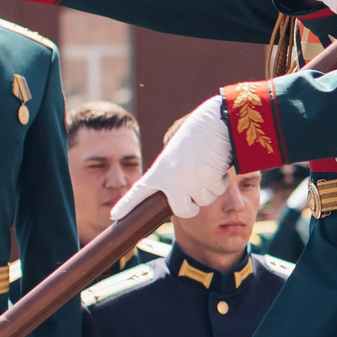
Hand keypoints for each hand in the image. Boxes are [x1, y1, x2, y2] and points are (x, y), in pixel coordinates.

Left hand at [118, 98, 234, 217]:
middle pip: (182, 211)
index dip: (127, 205)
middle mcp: (172, 179)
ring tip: (208, 165)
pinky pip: (218, 189)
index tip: (114, 216)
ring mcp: (189, 181)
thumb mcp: (177, 155)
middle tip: (197, 192)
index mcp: (160, 170)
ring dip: (211, 186)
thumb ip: (172, 173)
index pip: (139, 191)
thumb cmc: (199, 134)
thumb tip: (179, 198)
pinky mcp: (207, 179)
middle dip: (193, 206)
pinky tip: (217, 163)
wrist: (215, 120)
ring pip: (205, 200)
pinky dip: (222, 179)